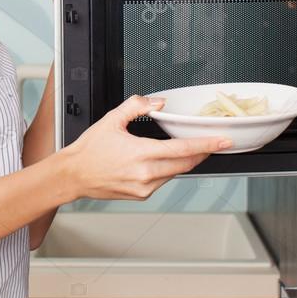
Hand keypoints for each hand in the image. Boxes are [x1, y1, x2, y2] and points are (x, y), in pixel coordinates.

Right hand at [59, 95, 231, 200]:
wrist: (73, 176)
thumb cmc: (89, 150)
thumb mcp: (112, 120)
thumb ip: (138, 106)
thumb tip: (158, 102)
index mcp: (140, 153)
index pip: (183, 149)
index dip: (207, 144)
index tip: (223, 141)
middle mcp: (145, 174)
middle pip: (186, 164)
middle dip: (202, 153)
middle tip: (214, 143)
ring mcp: (144, 187)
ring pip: (176, 173)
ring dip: (185, 162)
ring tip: (188, 149)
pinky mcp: (141, 195)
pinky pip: (163, 180)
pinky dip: (168, 170)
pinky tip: (162, 161)